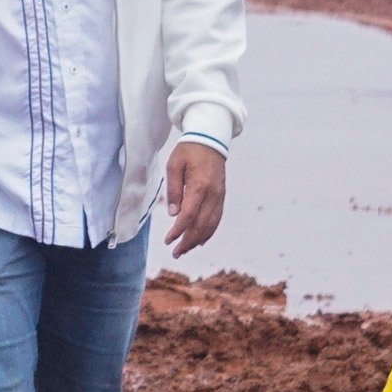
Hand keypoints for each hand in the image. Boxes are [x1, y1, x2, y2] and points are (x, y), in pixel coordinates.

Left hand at [163, 139, 228, 259]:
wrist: (211, 139)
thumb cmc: (189, 151)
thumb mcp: (174, 165)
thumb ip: (173, 190)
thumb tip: (173, 213)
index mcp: (199, 186)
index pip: (189, 215)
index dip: (178, 231)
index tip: (169, 240)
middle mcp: (213, 194)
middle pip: (202, 225)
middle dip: (188, 241)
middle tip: (176, 252)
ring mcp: (219, 196)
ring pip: (211, 225)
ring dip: (198, 240)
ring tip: (185, 249)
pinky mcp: (222, 196)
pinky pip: (216, 218)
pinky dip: (209, 231)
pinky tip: (200, 240)